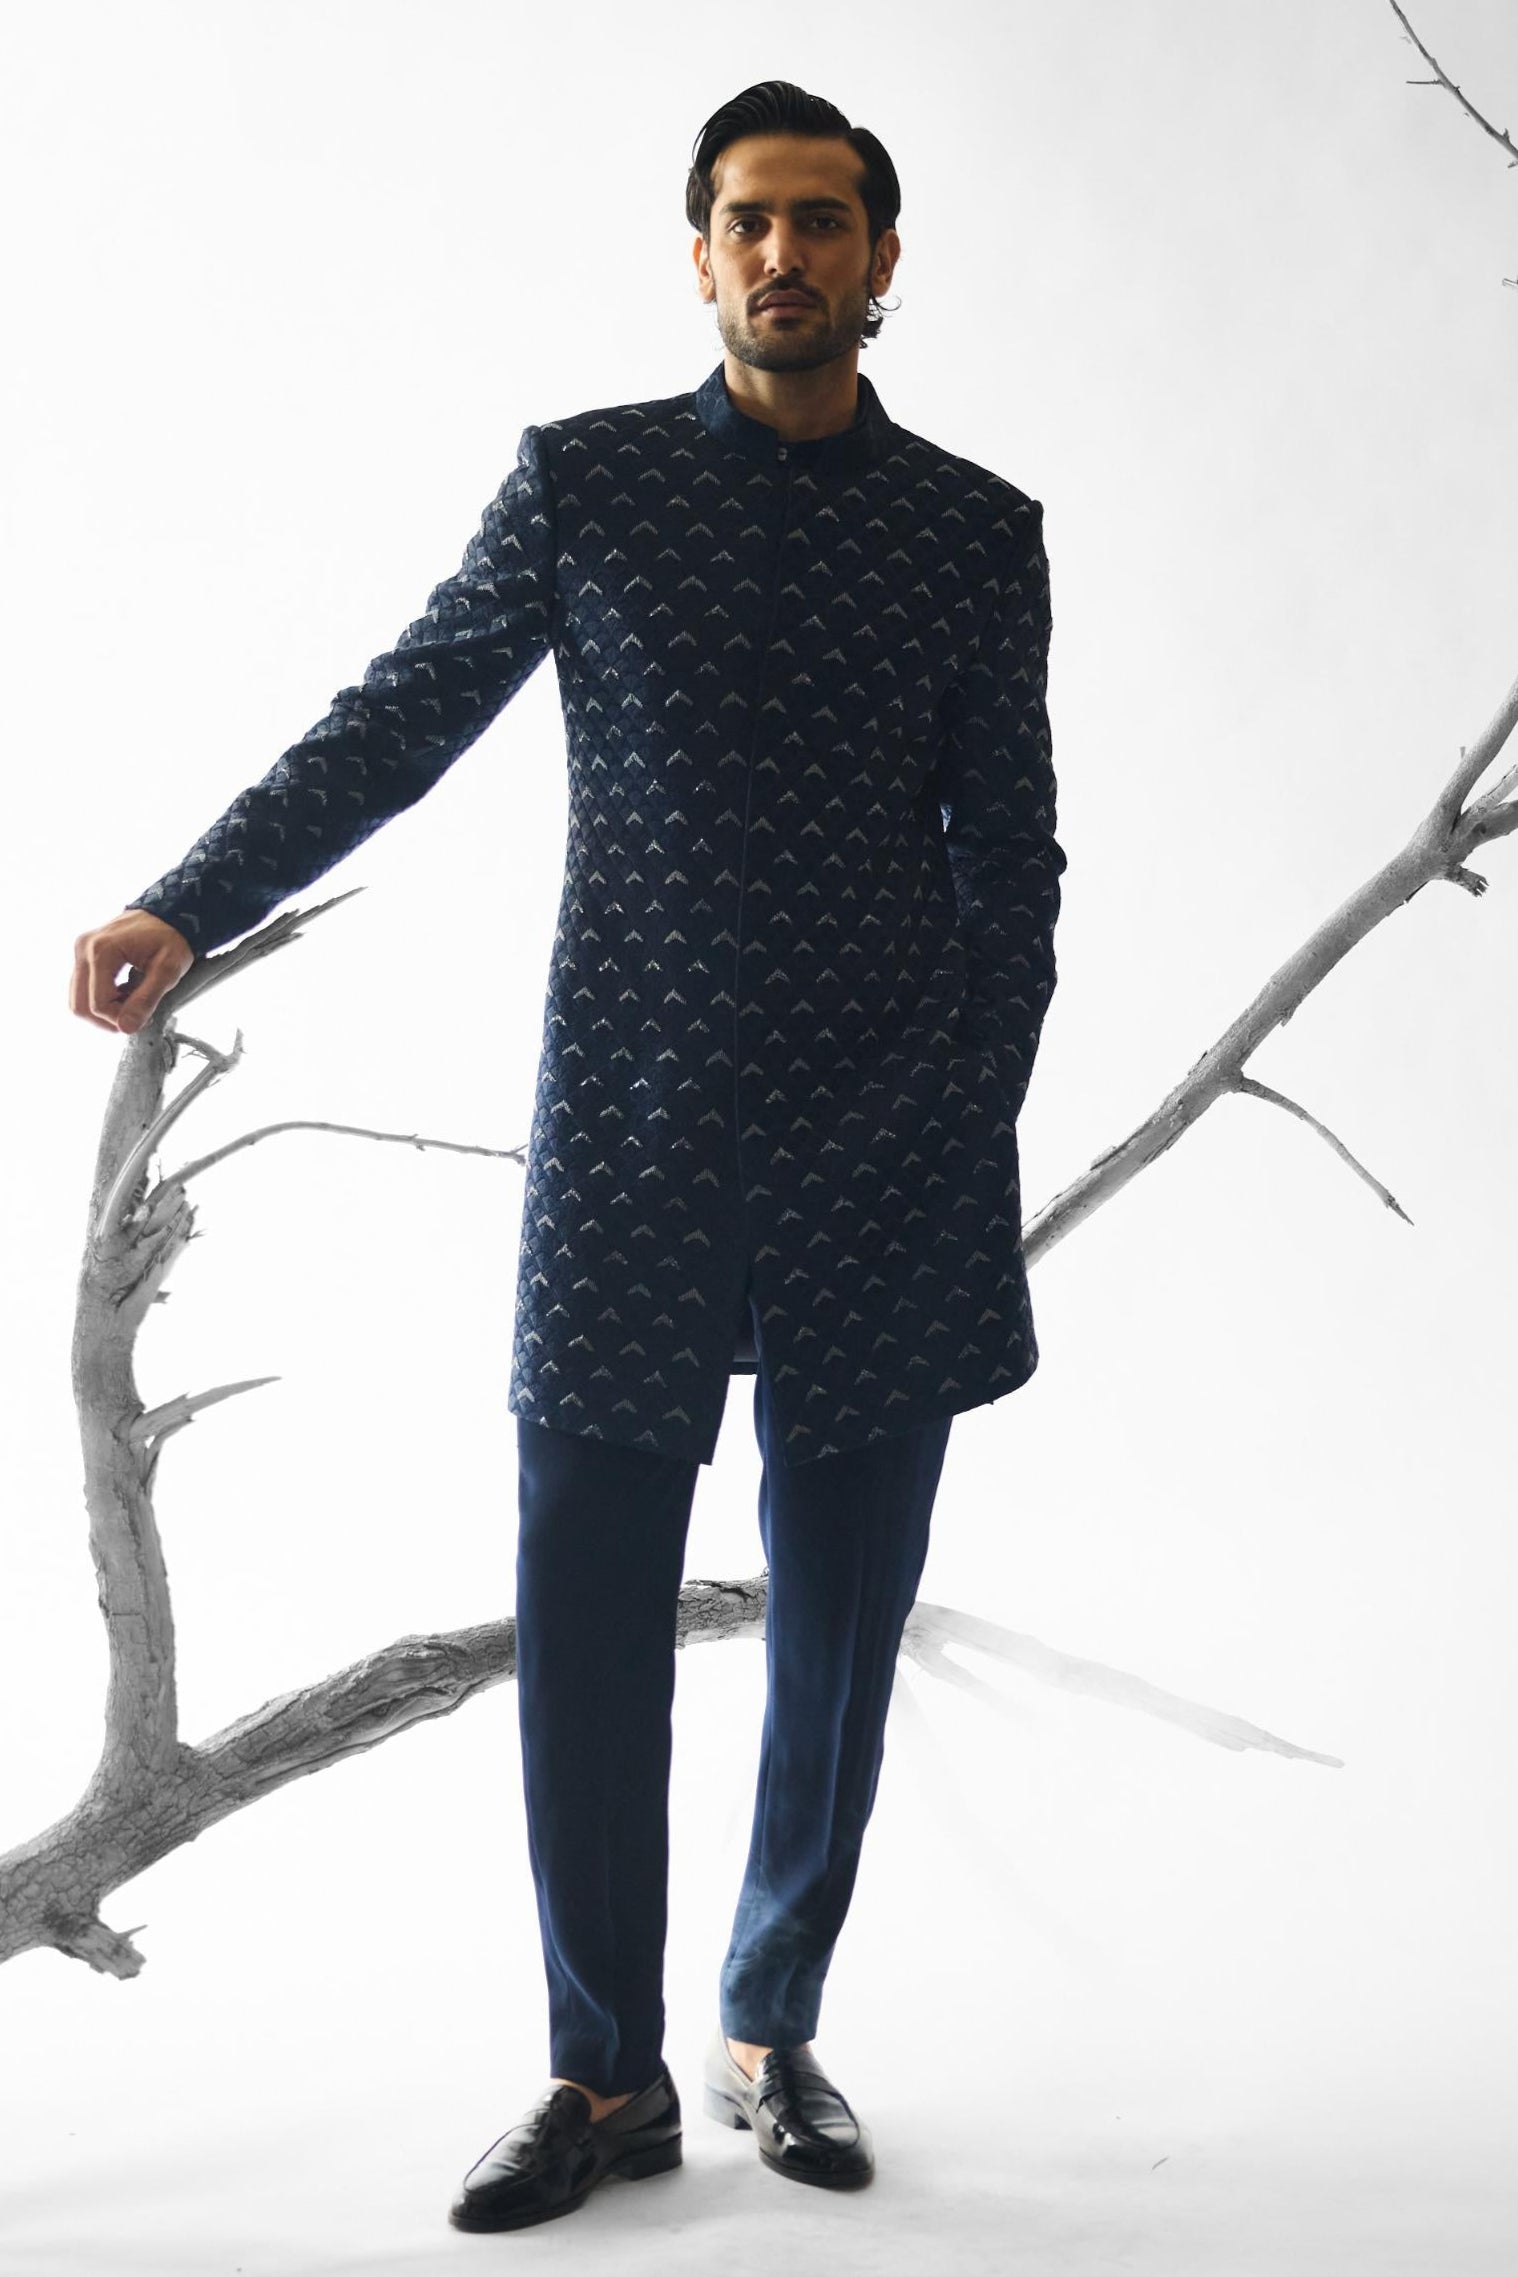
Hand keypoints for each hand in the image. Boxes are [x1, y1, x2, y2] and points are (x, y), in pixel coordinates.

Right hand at [70, 911, 194, 1034]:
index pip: (98, 1004)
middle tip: (135, 1017)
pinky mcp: (84, 954)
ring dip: (103, 1011)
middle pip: (80, 1005)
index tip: (144, 1017)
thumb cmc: (171, 938)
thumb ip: (146, 1000)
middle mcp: (84, 949)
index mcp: (102, 951)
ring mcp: (81, 950)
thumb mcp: (167, 970)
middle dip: (107, 1019)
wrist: (170, 913)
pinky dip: (100, 999)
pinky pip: (83, 988)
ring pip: (78, 999)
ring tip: (131, 1004)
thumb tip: (126, 1028)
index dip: (119, 1019)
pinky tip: (123, 995)